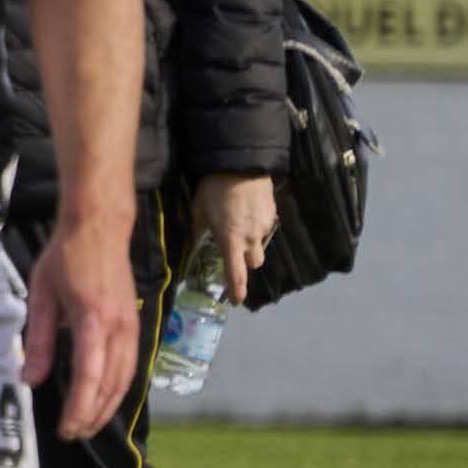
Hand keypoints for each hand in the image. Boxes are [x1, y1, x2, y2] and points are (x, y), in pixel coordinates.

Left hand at [25, 216, 138, 439]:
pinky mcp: (134, 324)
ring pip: (126, 378)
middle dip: (93, 414)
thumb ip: (39, 341)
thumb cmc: (65, 258)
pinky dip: (118, 388)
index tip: (65, 428)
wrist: (100, 228)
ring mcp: (132, 326)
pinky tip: (104, 400)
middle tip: (72, 435)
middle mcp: (119, 327)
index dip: (79, 407)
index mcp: (93, 319)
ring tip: (86, 425)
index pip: (90, 376)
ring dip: (108, 406)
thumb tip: (30, 379)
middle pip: (112, 384)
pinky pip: (130, 365)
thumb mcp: (41, 297)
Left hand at [188, 172, 274, 301]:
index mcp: (231, 240)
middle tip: (235, 253)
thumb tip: (193, 240)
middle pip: (255, 263)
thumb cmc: (214, 189)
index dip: (237, 289)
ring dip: (253, 245)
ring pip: (261, 245)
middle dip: (246, 263)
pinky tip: (247, 214)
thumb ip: (198, 229)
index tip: (236, 301)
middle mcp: (251, 238)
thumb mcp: (198, 210)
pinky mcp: (273, 214)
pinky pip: (266, 228)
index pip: (236, 272)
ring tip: (239, 227)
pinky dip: (258, 227)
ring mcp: (265, 226)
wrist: (241, 165)